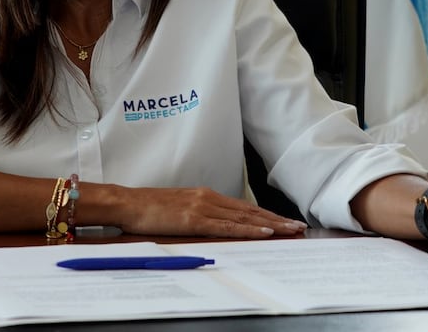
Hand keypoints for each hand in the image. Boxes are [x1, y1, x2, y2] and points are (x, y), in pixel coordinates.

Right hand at [112, 186, 306, 238]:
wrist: (129, 203)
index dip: (266, 213)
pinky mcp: (194, 219)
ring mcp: (202, 207)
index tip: (284, 221)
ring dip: (270, 223)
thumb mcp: (179, 208)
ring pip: (244, 217)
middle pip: (250, 210)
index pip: (243, 206)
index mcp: (206, 195)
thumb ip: (199, 214)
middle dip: (277, 218)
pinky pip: (227, 225)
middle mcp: (209, 198)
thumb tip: (215, 225)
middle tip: (299, 226)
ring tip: (290, 229)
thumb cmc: (150, 208)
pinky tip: (264, 230)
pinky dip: (248, 228)